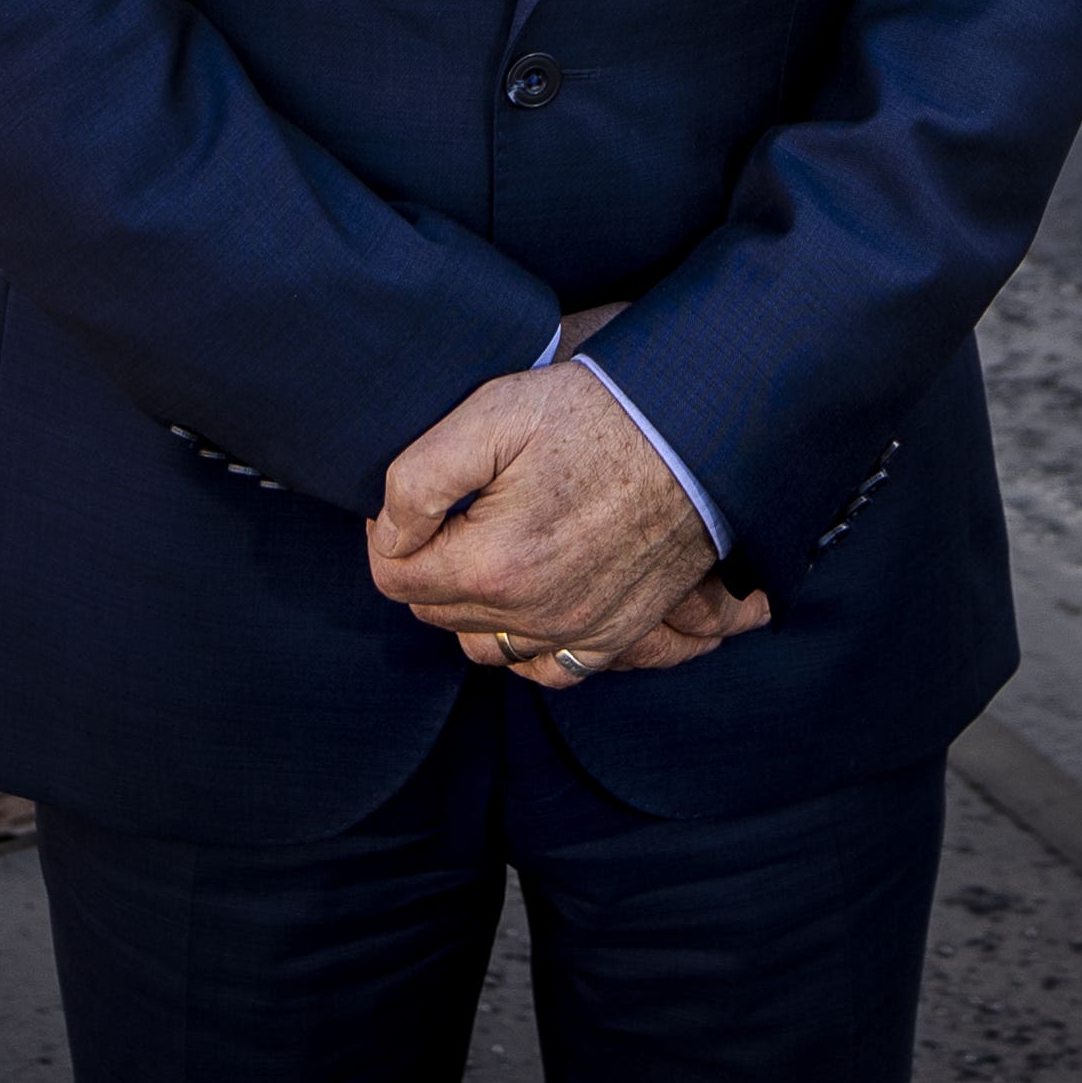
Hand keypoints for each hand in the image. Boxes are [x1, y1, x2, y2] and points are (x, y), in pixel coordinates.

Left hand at [368, 362, 722, 688]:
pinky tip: (527, 597)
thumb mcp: (492, 415)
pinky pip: (546, 669)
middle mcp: (534, 615)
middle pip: (435, 611)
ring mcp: (577, 632)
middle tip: (454, 509)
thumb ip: (417, 478)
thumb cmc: (593, 413)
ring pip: (482, 644)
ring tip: (489, 543)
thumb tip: (387, 531)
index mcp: (494, 565)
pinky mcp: (615, 634)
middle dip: (429, 563)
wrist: (694, 429)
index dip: (389, 534)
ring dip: (470, 603)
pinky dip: (524, 643)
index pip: (393, 577)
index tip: (413, 501)